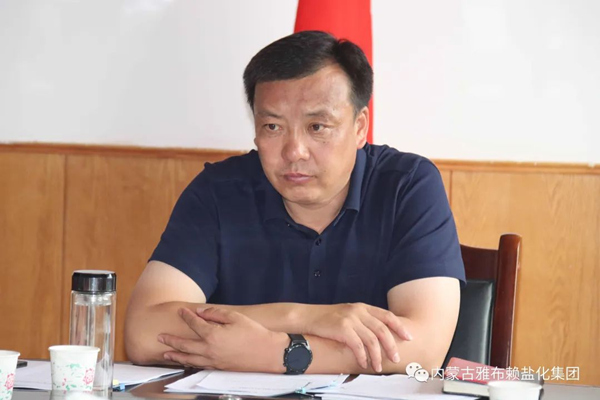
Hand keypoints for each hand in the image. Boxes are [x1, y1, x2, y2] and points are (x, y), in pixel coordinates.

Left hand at [158, 307, 286, 371]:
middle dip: (171, 340)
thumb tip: (200, 311)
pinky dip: (188, 364)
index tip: (180, 311)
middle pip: (184, 344)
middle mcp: (209, 349)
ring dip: (175, 356)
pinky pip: (198, 366)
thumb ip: (215, 314)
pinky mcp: (218, 368)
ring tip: (165, 354)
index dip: (186, 316)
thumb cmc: (254, 333)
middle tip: (160, 337)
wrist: (268, 353)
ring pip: (188, 359)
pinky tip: (185, 362)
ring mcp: (213, 361)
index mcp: (212, 335)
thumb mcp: (235, 317)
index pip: (194, 323)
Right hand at [302, 303, 411, 371]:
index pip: (387, 315)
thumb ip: (364, 320)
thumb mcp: (349, 314)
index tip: (409, 337)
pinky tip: (364, 363)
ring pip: (372, 340)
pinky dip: (363, 356)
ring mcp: (350, 319)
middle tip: (396, 358)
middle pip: (382, 330)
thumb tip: (380, 335)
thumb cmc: (328, 319)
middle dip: (391, 346)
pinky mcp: (342, 328)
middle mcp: (359, 311)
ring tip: (378, 367)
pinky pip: (358, 345)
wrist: (308, 317)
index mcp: (363, 307)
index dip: (400, 326)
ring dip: (377, 356)